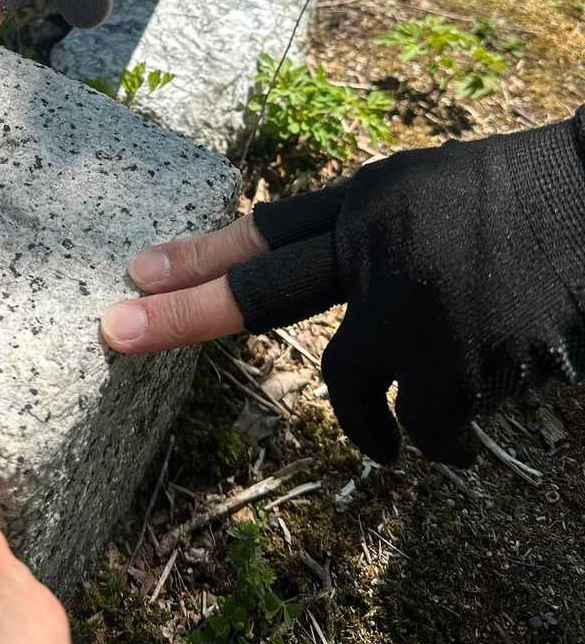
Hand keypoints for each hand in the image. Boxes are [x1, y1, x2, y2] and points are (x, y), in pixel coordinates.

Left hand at [104, 114, 584, 467]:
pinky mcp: (465, 357)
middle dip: (183, 315)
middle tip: (117, 334)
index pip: (270, 231)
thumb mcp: (434, 196)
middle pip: (264, 292)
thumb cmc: (526, 203)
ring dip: (374, 428)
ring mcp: (417, 302)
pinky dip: (440, 445)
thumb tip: (339, 300)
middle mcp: (380, 246)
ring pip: (354, 388)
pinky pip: (427, 425)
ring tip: (391, 445)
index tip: (134, 274)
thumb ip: (374, 242)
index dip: (201, 255)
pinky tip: (460, 447)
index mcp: (372, 202)